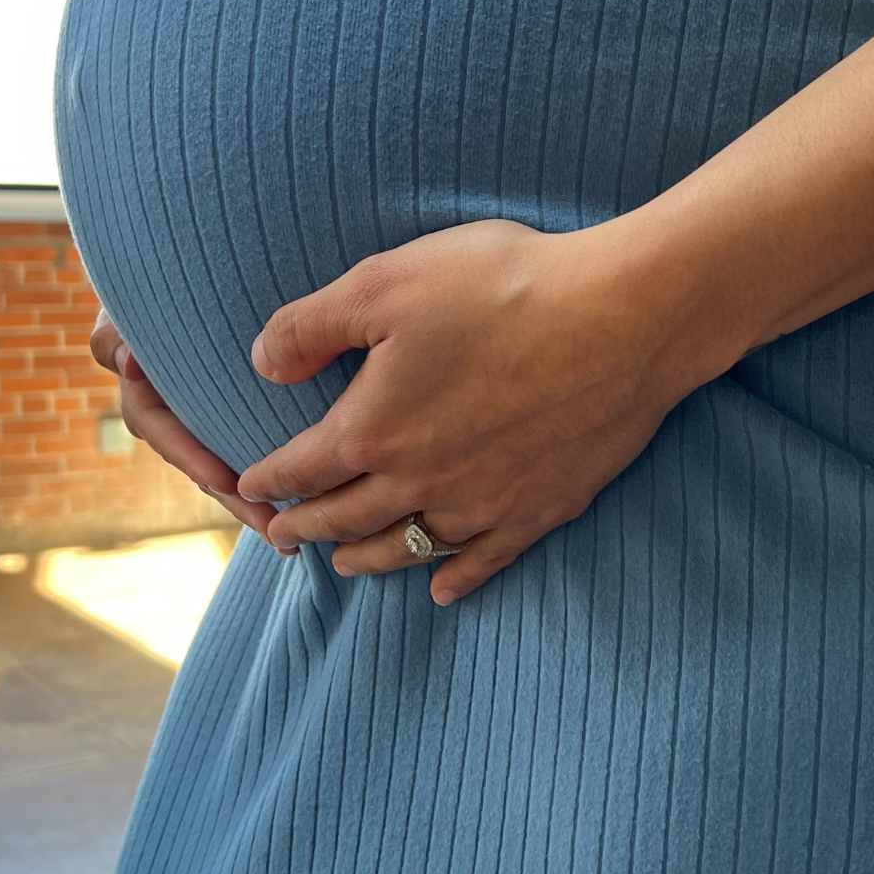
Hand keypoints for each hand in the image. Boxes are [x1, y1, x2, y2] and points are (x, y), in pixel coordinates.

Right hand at [90, 308, 277, 542]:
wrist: (177, 294)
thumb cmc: (144, 300)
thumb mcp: (118, 318)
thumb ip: (114, 338)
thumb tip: (129, 364)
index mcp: (145, 402)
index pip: (165, 435)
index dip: (192, 459)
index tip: (225, 482)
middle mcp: (174, 424)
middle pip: (204, 469)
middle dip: (237, 500)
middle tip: (273, 526)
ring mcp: (205, 428)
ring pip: (230, 471)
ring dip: (258, 502)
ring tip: (293, 530)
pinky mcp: (235, 424)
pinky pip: (252, 454)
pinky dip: (277, 475)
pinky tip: (312, 500)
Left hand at [236, 217, 732, 602]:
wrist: (625, 317)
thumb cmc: (504, 287)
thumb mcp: (385, 283)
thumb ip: (308, 326)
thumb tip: (260, 364)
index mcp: (374, 429)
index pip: (303, 467)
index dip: (270, 479)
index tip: (249, 488)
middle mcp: (422, 481)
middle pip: (347, 518)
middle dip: (307, 527)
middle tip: (283, 536)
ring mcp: (485, 502)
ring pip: (408, 548)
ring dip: (368, 558)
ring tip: (345, 563)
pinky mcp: (542, 508)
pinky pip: (486, 559)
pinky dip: (457, 578)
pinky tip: (443, 591)